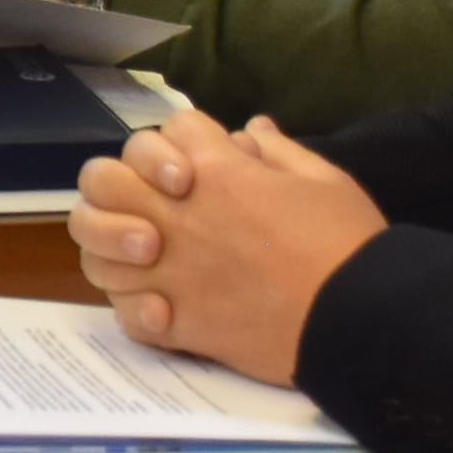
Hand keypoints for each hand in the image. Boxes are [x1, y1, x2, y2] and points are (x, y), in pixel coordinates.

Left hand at [65, 109, 386, 384]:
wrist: (357, 318)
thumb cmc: (347, 243)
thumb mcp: (323, 179)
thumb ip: (278, 151)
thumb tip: (249, 129)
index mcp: (218, 172)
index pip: (172, 128)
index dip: (185, 139)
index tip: (204, 161)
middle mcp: (179, 216)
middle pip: (103, 180)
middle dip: (116, 182)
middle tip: (150, 202)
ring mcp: (170, 271)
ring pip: (95, 252)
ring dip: (113, 249)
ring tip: (148, 255)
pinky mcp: (176, 324)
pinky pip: (124, 313)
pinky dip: (134, 309)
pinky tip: (161, 304)